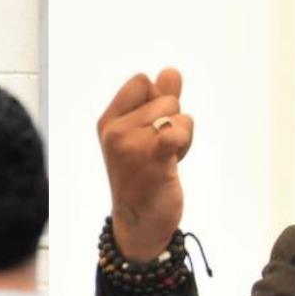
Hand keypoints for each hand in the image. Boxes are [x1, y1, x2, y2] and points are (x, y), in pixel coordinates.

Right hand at [98, 66, 194, 261]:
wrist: (141, 224)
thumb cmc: (145, 177)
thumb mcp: (145, 135)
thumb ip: (158, 100)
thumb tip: (171, 71)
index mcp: (109, 121)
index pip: (141, 81)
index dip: (156, 100)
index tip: (152, 129)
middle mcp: (115, 130)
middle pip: (165, 97)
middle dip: (173, 120)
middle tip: (161, 150)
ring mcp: (131, 144)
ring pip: (177, 113)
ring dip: (183, 135)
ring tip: (167, 159)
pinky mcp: (151, 158)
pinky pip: (179, 130)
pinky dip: (185, 141)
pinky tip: (175, 160)